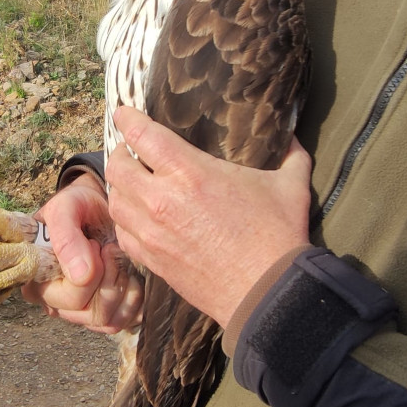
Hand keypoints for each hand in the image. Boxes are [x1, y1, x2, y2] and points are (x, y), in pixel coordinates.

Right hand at [21, 173, 142, 333]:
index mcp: (37, 283)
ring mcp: (81, 314)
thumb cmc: (79, 206)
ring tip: (118, 258)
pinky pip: (125, 321)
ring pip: (109, 320)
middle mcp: (56, 304)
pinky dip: (134, 297)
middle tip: (109, 248)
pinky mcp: (106, 316)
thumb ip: (66, 236)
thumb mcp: (66, 207)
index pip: (69, 297)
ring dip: (122, 286)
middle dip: (109, 276)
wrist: (102, 207)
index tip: (93, 242)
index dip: (90, 271)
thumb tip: (80, 276)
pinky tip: (129, 273)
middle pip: (92, 312)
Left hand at [105, 107, 311, 327]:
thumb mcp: (289, 184)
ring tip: (132, 182)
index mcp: (191, 173)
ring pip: (115, 200)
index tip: (125, 113)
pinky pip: (123, 233)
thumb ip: (288, 154)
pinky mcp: (153, 259)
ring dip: (120, 187)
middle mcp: (163, 200)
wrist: (266, 293)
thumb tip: (291, 135)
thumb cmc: (277, 236)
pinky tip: (136, 216)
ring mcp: (153, 232)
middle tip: (131, 152)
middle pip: (119, 166)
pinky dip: (125, 220)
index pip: (143, 136)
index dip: (129, 119)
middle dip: (122, 153)